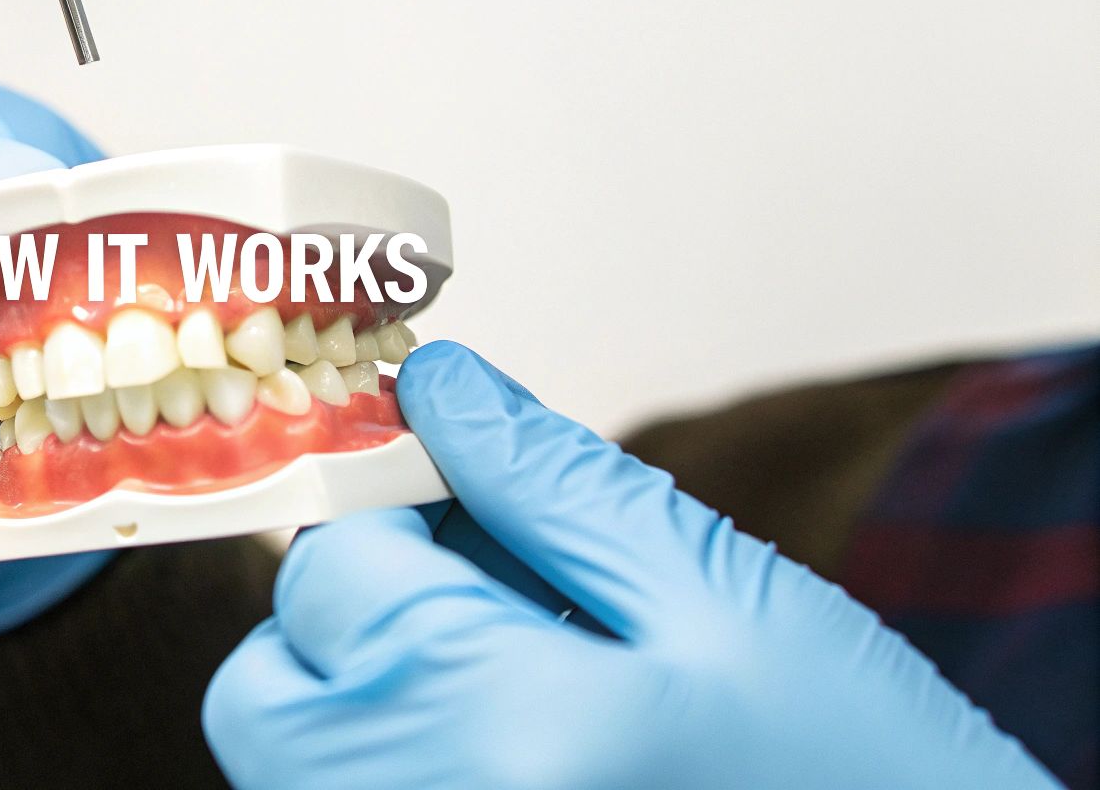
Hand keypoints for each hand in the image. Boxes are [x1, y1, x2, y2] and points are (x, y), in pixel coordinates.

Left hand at [203, 341, 1056, 788]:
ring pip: (294, 756)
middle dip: (351, 609)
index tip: (440, 479)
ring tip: (512, 669)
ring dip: (365, 685)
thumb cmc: (866, 782)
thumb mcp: (727, 606)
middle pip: (270, 683)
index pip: (331, 572)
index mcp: (498, 732)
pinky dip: (394, 750)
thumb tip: (436, 388)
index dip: (383, 502)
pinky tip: (515, 732)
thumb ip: (558, 487)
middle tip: (471, 587)